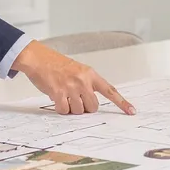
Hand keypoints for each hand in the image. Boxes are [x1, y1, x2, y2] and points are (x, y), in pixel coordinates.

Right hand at [14, 41, 134, 114]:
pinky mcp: (58, 93)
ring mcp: (71, 87)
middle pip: (93, 107)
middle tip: (76, 100)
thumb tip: (91, 103)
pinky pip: (64, 110)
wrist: (38, 58)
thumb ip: (87, 84)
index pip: (110, 90)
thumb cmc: (57, 65)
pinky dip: (61, 109)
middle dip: (86, 108)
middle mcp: (83, 81)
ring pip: (79, 111)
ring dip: (72, 108)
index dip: (122, 102)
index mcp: (90, 74)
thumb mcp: (78, 70)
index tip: (132, 111)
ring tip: (64, 97)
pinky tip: (56, 99)